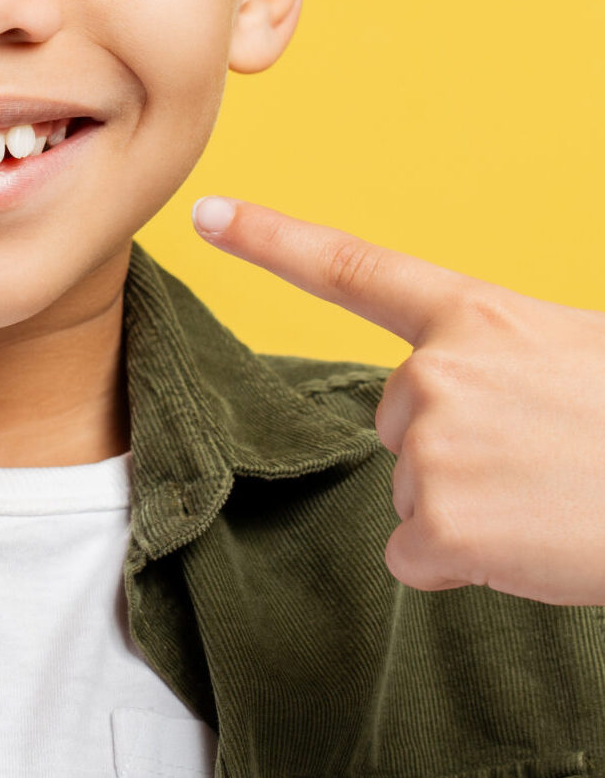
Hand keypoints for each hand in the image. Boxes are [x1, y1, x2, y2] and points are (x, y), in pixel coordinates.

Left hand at [191, 195, 604, 604]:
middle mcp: (434, 371)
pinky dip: (463, 564)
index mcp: (474, 314)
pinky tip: (527, 544)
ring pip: (410, 492)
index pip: (351, 269)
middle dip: (452, 448)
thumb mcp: (569, 352)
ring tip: (548, 496)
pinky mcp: (436, 523)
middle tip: (540, 457)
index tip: (209, 213)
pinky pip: (415, 555)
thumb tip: (448, 397)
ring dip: (467, 508)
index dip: (272, 239)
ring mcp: (430, 447)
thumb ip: (494, 358)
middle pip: (395, 421)